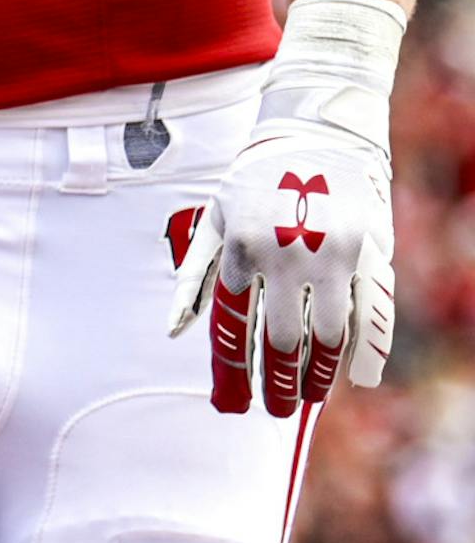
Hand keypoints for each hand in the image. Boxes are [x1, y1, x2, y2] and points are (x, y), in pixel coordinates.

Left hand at [169, 4, 398, 416]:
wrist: (314, 132)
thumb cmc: (254, 182)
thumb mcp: (214, 219)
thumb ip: (195, 277)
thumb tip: (174, 333)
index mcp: (239, 247)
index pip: (233, 327)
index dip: (233, 372)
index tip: (234, 404)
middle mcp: (282, 254)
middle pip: (281, 340)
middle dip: (277, 383)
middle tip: (277, 409)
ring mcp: (329, 254)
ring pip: (327, 335)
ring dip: (319, 374)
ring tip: (311, 397)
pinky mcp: (368, 252)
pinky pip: (369, 313)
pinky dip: (366, 351)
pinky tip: (360, 378)